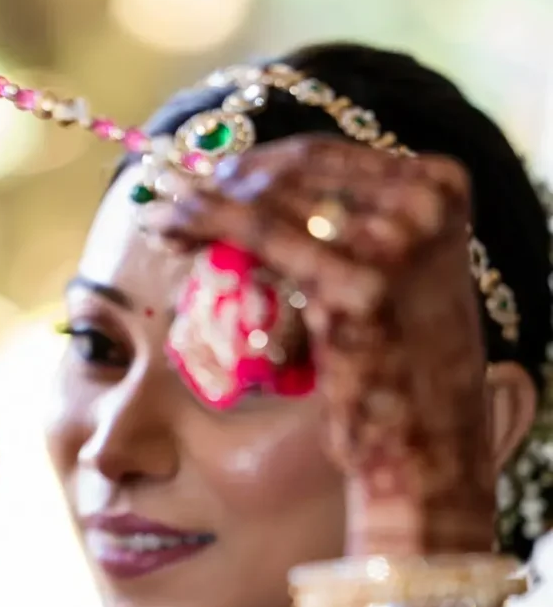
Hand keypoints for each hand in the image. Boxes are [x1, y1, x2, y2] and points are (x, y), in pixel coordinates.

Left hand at [148, 135, 492, 555]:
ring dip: (206, 203)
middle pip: (296, 170)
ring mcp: (396, 241)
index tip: (208, 180)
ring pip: (271, 197)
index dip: (255, 165)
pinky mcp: (358, 287)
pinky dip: (208, 225)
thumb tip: (260, 197)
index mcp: (440, 188)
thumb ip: (349, 234)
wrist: (428, 450)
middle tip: (173, 200)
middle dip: (225, 182)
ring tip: (166, 221)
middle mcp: (424, 202)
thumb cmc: (403, 376)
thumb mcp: (390, 283)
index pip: (326, 157)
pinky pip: (261, 236)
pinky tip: (170, 233)